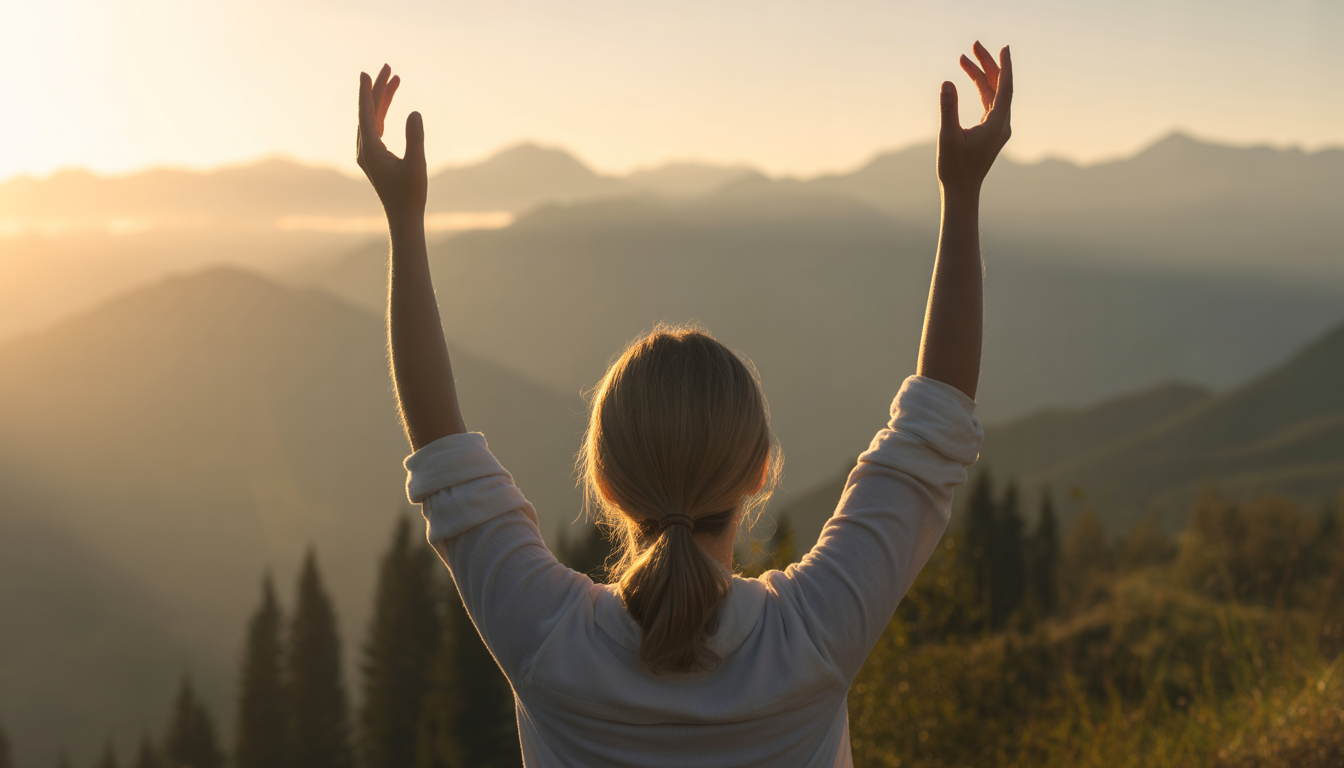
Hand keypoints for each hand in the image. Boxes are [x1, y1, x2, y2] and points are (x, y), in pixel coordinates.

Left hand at [357, 64, 426, 228]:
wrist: (403, 217)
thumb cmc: (410, 194)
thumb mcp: (416, 165)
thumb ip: (415, 138)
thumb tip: (414, 113)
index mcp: (370, 150)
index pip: (366, 113)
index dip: (367, 92)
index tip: (366, 73)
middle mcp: (364, 149)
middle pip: (368, 111)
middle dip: (378, 89)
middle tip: (388, 67)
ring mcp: (368, 153)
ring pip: (372, 118)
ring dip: (382, 99)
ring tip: (394, 79)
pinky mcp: (374, 157)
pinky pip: (375, 127)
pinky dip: (382, 112)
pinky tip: (388, 104)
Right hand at [937, 42, 1012, 197]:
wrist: (961, 192)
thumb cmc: (955, 168)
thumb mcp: (948, 137)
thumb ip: (948, 108)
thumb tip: (947, 83)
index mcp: (997, 125)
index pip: (1005, 88)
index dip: (1004, 66)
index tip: (1004, 48)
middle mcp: (1002, 124)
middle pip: (999, 87)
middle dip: (988, 65)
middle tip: (974, 45)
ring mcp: (997, 128)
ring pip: (993, 94)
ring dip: (980, 75)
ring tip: (963, 58)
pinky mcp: (990, 131)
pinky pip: (988, 103)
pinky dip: (980, 89)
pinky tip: (969, 79)